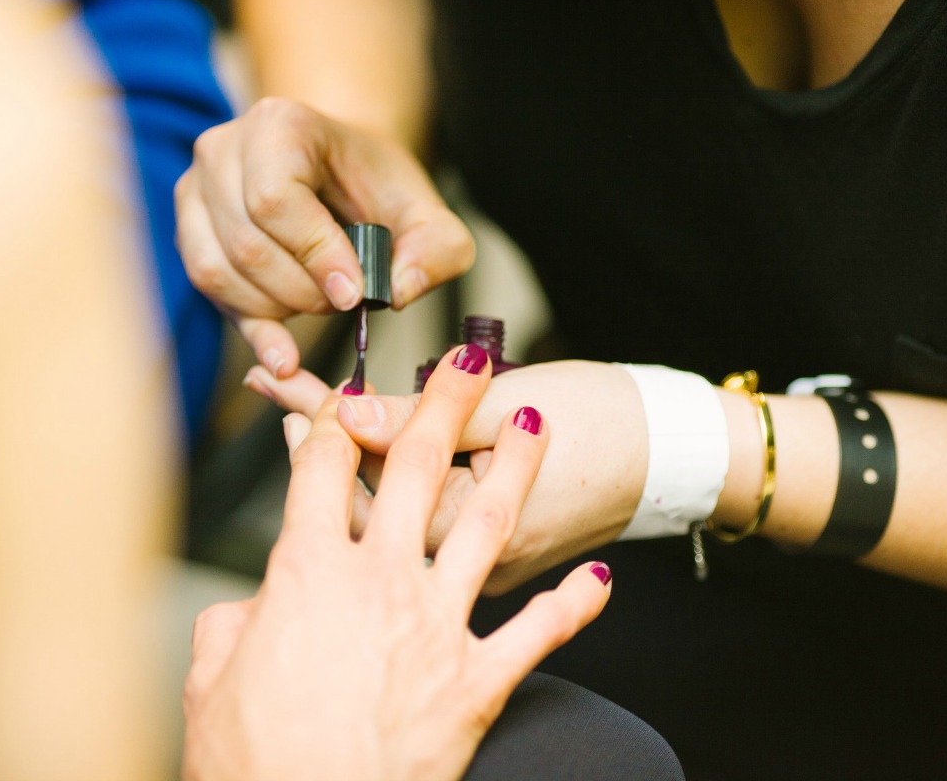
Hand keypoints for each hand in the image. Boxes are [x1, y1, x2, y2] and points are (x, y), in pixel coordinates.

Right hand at [175, 97, 473, 377]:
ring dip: (275, 309)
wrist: (339, 172)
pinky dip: (249, 324)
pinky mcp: (189, 229)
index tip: (352, 292)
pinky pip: (208, 288)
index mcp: (280, 125)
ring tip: (319, 304)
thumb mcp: (428, 214)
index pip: (276, 199)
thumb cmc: (377, 188)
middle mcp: (223, 148)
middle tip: (343, 303)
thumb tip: (397, 293)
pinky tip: (284, 351)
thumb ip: (437, 250)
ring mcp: (196, 189)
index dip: (315, 255)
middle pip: (247, 244)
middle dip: (301, 291)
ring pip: (218, 270)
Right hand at [182, 346, 612, 780]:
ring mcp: (436, 626)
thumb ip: (229, 626)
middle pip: (414, 469)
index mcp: (306, 573)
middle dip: (443, 404)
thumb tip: (247, 611)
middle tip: (469, 360)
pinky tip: (602, 579)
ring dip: (515, 469)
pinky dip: (573, 605)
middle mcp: (379, 582)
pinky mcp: (478, 680)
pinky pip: (538, 632)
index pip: (322, 471)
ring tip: (535, 424)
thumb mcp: (209, 682)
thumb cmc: (251, 764)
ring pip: (486, 524)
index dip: (334, 420)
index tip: (349, 392)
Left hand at [247, 359, 646, 594]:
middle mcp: (462, 561)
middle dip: (317, 436)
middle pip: (366, 495)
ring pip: (390, 512)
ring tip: (305, 413)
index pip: (369, 470)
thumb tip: (348, 413)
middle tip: (273, 389)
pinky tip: (368, 449)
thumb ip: (426, 418)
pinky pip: (422, 520)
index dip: (320, 417)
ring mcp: (474, 566)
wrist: (672, 459)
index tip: (283, 380)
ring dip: (349, 458)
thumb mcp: (514, 406)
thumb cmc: (606, 426)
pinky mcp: (486, 557)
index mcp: (467, 525)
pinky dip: (392, 479)